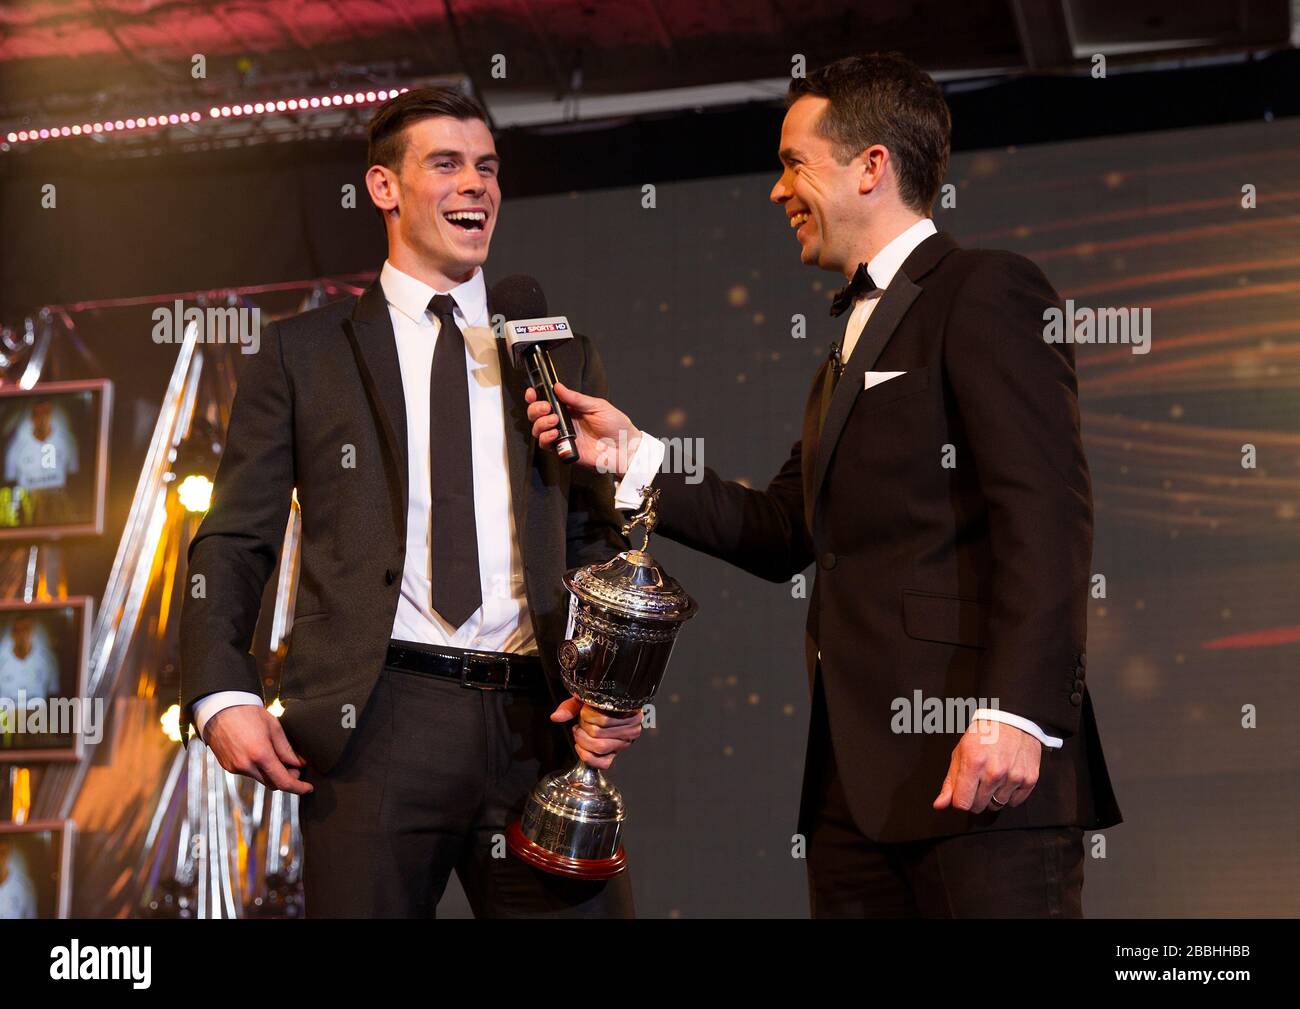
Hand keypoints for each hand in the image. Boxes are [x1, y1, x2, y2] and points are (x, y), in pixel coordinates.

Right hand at [203, 704, 312, 794]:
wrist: (220, 709)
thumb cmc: (247, 713)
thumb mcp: (274, 727)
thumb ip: (287, 749)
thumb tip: (299, 764)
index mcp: (260, 754)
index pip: (283, 781)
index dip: (298, 787)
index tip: (307, 788)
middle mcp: (246, 765)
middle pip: (272, 783)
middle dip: (286, 778)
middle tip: (294, 767)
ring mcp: (235, 768)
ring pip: (260, 779)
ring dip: (272, 773)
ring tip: (277, 757)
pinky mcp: (228, 767)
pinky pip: (249, 774)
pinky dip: (259, 769)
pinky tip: (260, 755)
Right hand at [525, 382, 640, 475]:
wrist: (625, 447)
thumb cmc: (616, 425)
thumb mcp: (597, 406)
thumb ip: (576, 398)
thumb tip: (558, 387)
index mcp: (570, 409)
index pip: (548, 401)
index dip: (536, 397)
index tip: (532, 393)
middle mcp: (564, 423)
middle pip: (537, 415)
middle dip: (535, 409)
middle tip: (545, 408)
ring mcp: (563, 437)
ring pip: (538, 430)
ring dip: (540, 423)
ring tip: (553, 421)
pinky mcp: (564, 451)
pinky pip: (547, 445)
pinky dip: (546, 438)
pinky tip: (556, 434)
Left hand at [549, 696, 643, 768]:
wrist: (609, 709)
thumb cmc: (600, 704)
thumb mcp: (587, 699)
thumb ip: (571, 706)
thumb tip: (556, 717)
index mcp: (629, 712)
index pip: (603, 718)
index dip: (587, 716)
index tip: (584, 712)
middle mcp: (631, 728)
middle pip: (599, 733)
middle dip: (583, 728)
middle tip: (580, 724)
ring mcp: (624, 743)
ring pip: (600, 746)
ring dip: (583, 740)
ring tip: (581, 732)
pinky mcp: (615, 755)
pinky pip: (602, 763)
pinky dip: (586, 756)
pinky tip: (581, 746)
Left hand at [933, 719, 1039, 813]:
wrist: (1013, 720)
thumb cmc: (984, 735)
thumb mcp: (960, 753)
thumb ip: (950, 782)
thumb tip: (940, 805)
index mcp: (973, 763)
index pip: (962, 803)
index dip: (960, 800)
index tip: (962, 792)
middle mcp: (994, 772)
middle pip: (979, 806)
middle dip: (975, 797)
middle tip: (978, 781)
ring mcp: (1013, 776)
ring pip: (997, 805)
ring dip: (993, 796)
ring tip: (993, 777)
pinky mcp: (1029, 779)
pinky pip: (1014, 802)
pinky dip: (1009, 795)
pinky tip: (1006, 779)